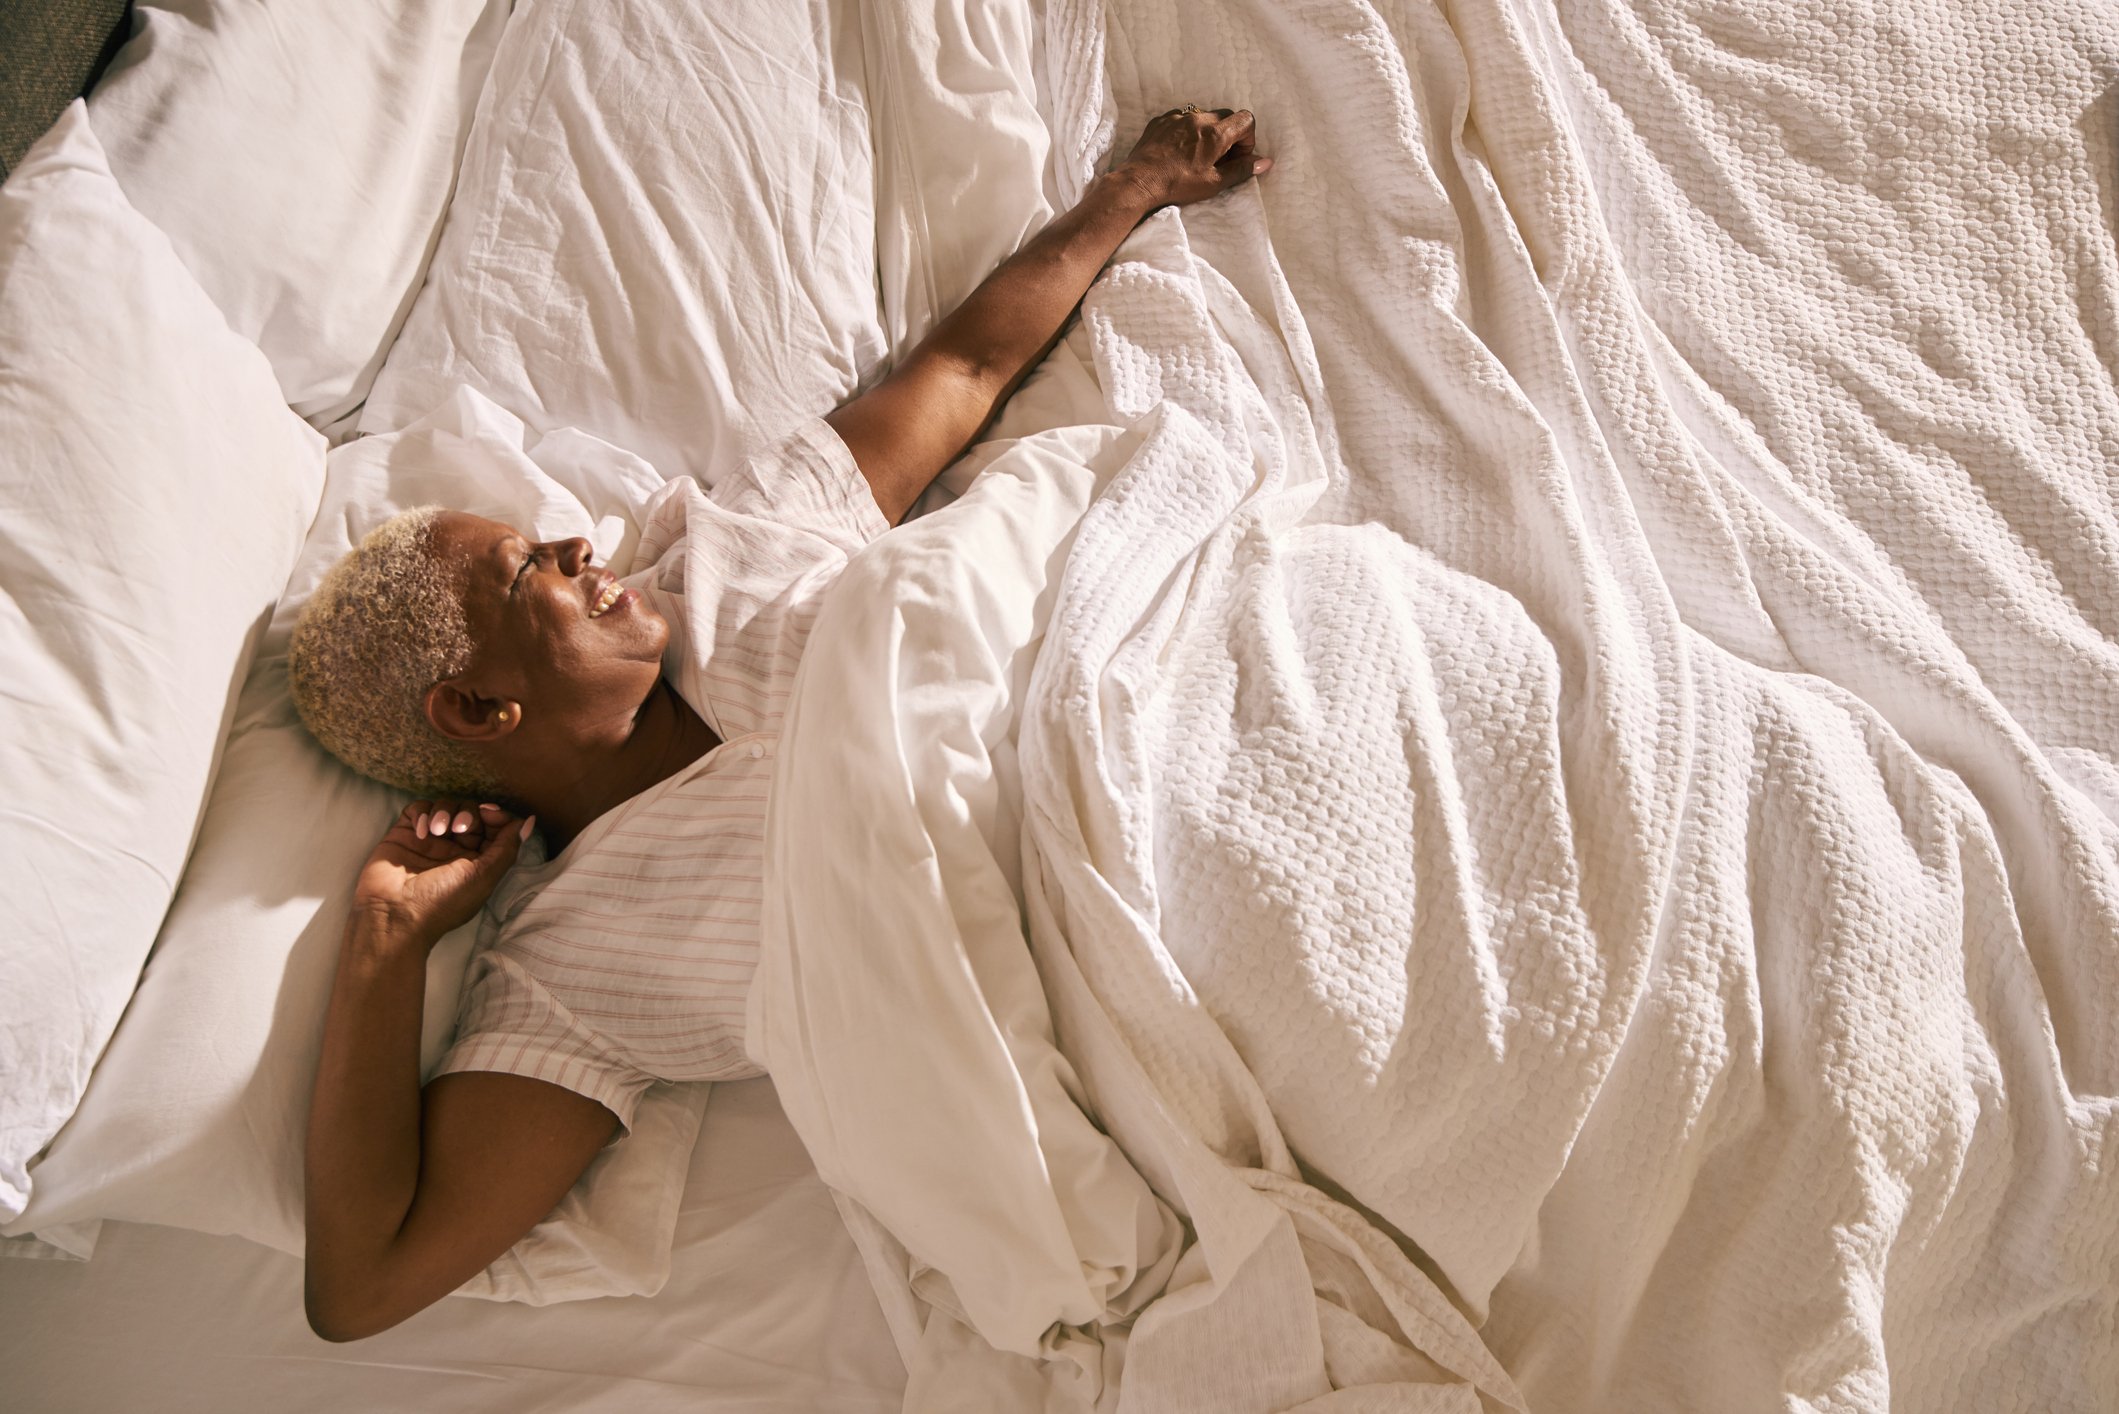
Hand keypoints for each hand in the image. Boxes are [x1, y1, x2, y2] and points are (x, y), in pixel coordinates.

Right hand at [353, 800, 529, 942]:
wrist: (394, 915)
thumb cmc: (443, 902)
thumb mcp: (484, 878)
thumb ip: (507, 848)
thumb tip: (529, 821)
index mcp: (478, 860)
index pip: (494, 826)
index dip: (495, 815)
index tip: (488, 814)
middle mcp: (455, 849)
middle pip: (470, 812)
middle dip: (469, 813)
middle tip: (460, 828)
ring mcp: (429, 840)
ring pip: (445, 806)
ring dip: (445, 811)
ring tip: (437, 832)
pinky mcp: (405, 834)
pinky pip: (418, 809)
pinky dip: (423, 813)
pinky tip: (421, 832)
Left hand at [1112, 106, 1271, 209]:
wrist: (1140, 181)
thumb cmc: (1177, 184)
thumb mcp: (1214, 183)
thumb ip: (1241, 169)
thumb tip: (1264, 162)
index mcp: (1215, 133)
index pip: (1246, 119)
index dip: (1247, 138)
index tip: (1237, 155)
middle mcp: (1198, 118)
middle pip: (1225, 117)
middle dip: (1228, 135)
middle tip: (1219, 158)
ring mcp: (1177, 117)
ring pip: (1203, 116)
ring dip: (1207, 132)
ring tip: (1197, 156)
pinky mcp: (1161, 120)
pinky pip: (1181, 119)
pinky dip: (1186, 131)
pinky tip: (1178, 151)